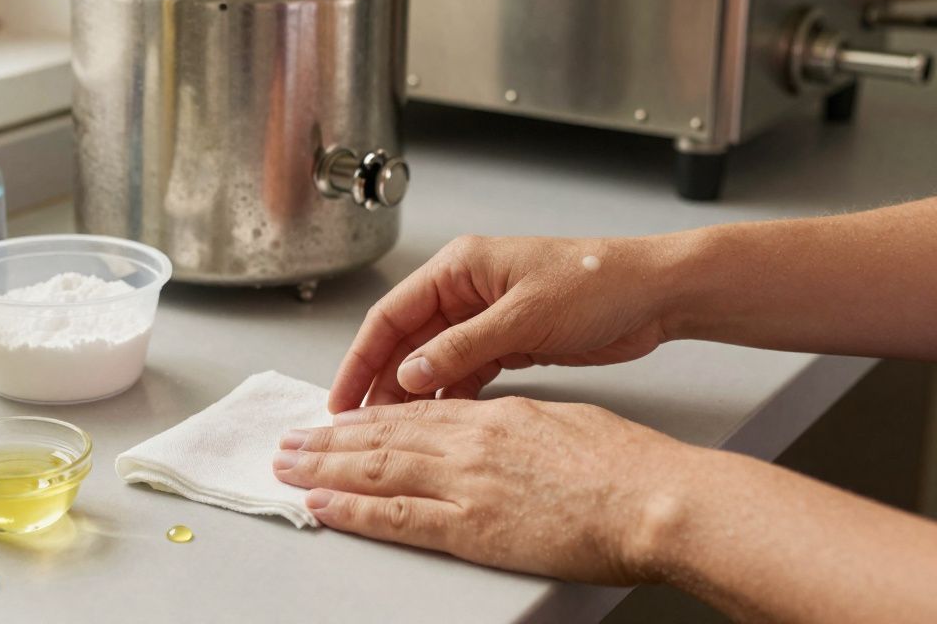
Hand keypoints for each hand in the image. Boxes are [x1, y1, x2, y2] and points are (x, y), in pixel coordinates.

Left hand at [274, 397, 692, 583]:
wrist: (652, 496)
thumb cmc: (624, 463)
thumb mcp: (561, 421)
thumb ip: (516, 423)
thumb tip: (496, 424)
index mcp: (492, 415)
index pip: (413, 413)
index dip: (367, 416)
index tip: (336, 419)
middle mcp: (468, 441)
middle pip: (381, 436)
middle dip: (328, 439)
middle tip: (289, 441)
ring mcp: (465, 481)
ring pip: (376, 469)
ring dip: (324, 467)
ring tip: (287, 467)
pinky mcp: (471, 525)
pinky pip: (395, 517)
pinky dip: (351, 510)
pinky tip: (321, 505)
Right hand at [329, 234, 680, 411]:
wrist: (654, 295)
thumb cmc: (597, 283)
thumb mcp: (524, 316)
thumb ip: (462, 347)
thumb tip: (410, 373)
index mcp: (460, 268)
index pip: (391, 315)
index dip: (361, 357)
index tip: (342, 396)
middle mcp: (466, 290)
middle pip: (405, 340)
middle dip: (381, 381)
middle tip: (360, 425)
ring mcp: (485, 318)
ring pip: (431, 361)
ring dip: (413, 394)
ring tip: (393, 432)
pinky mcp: (507, 342)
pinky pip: (463, 373)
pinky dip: (449, 397)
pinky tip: (437, 423)